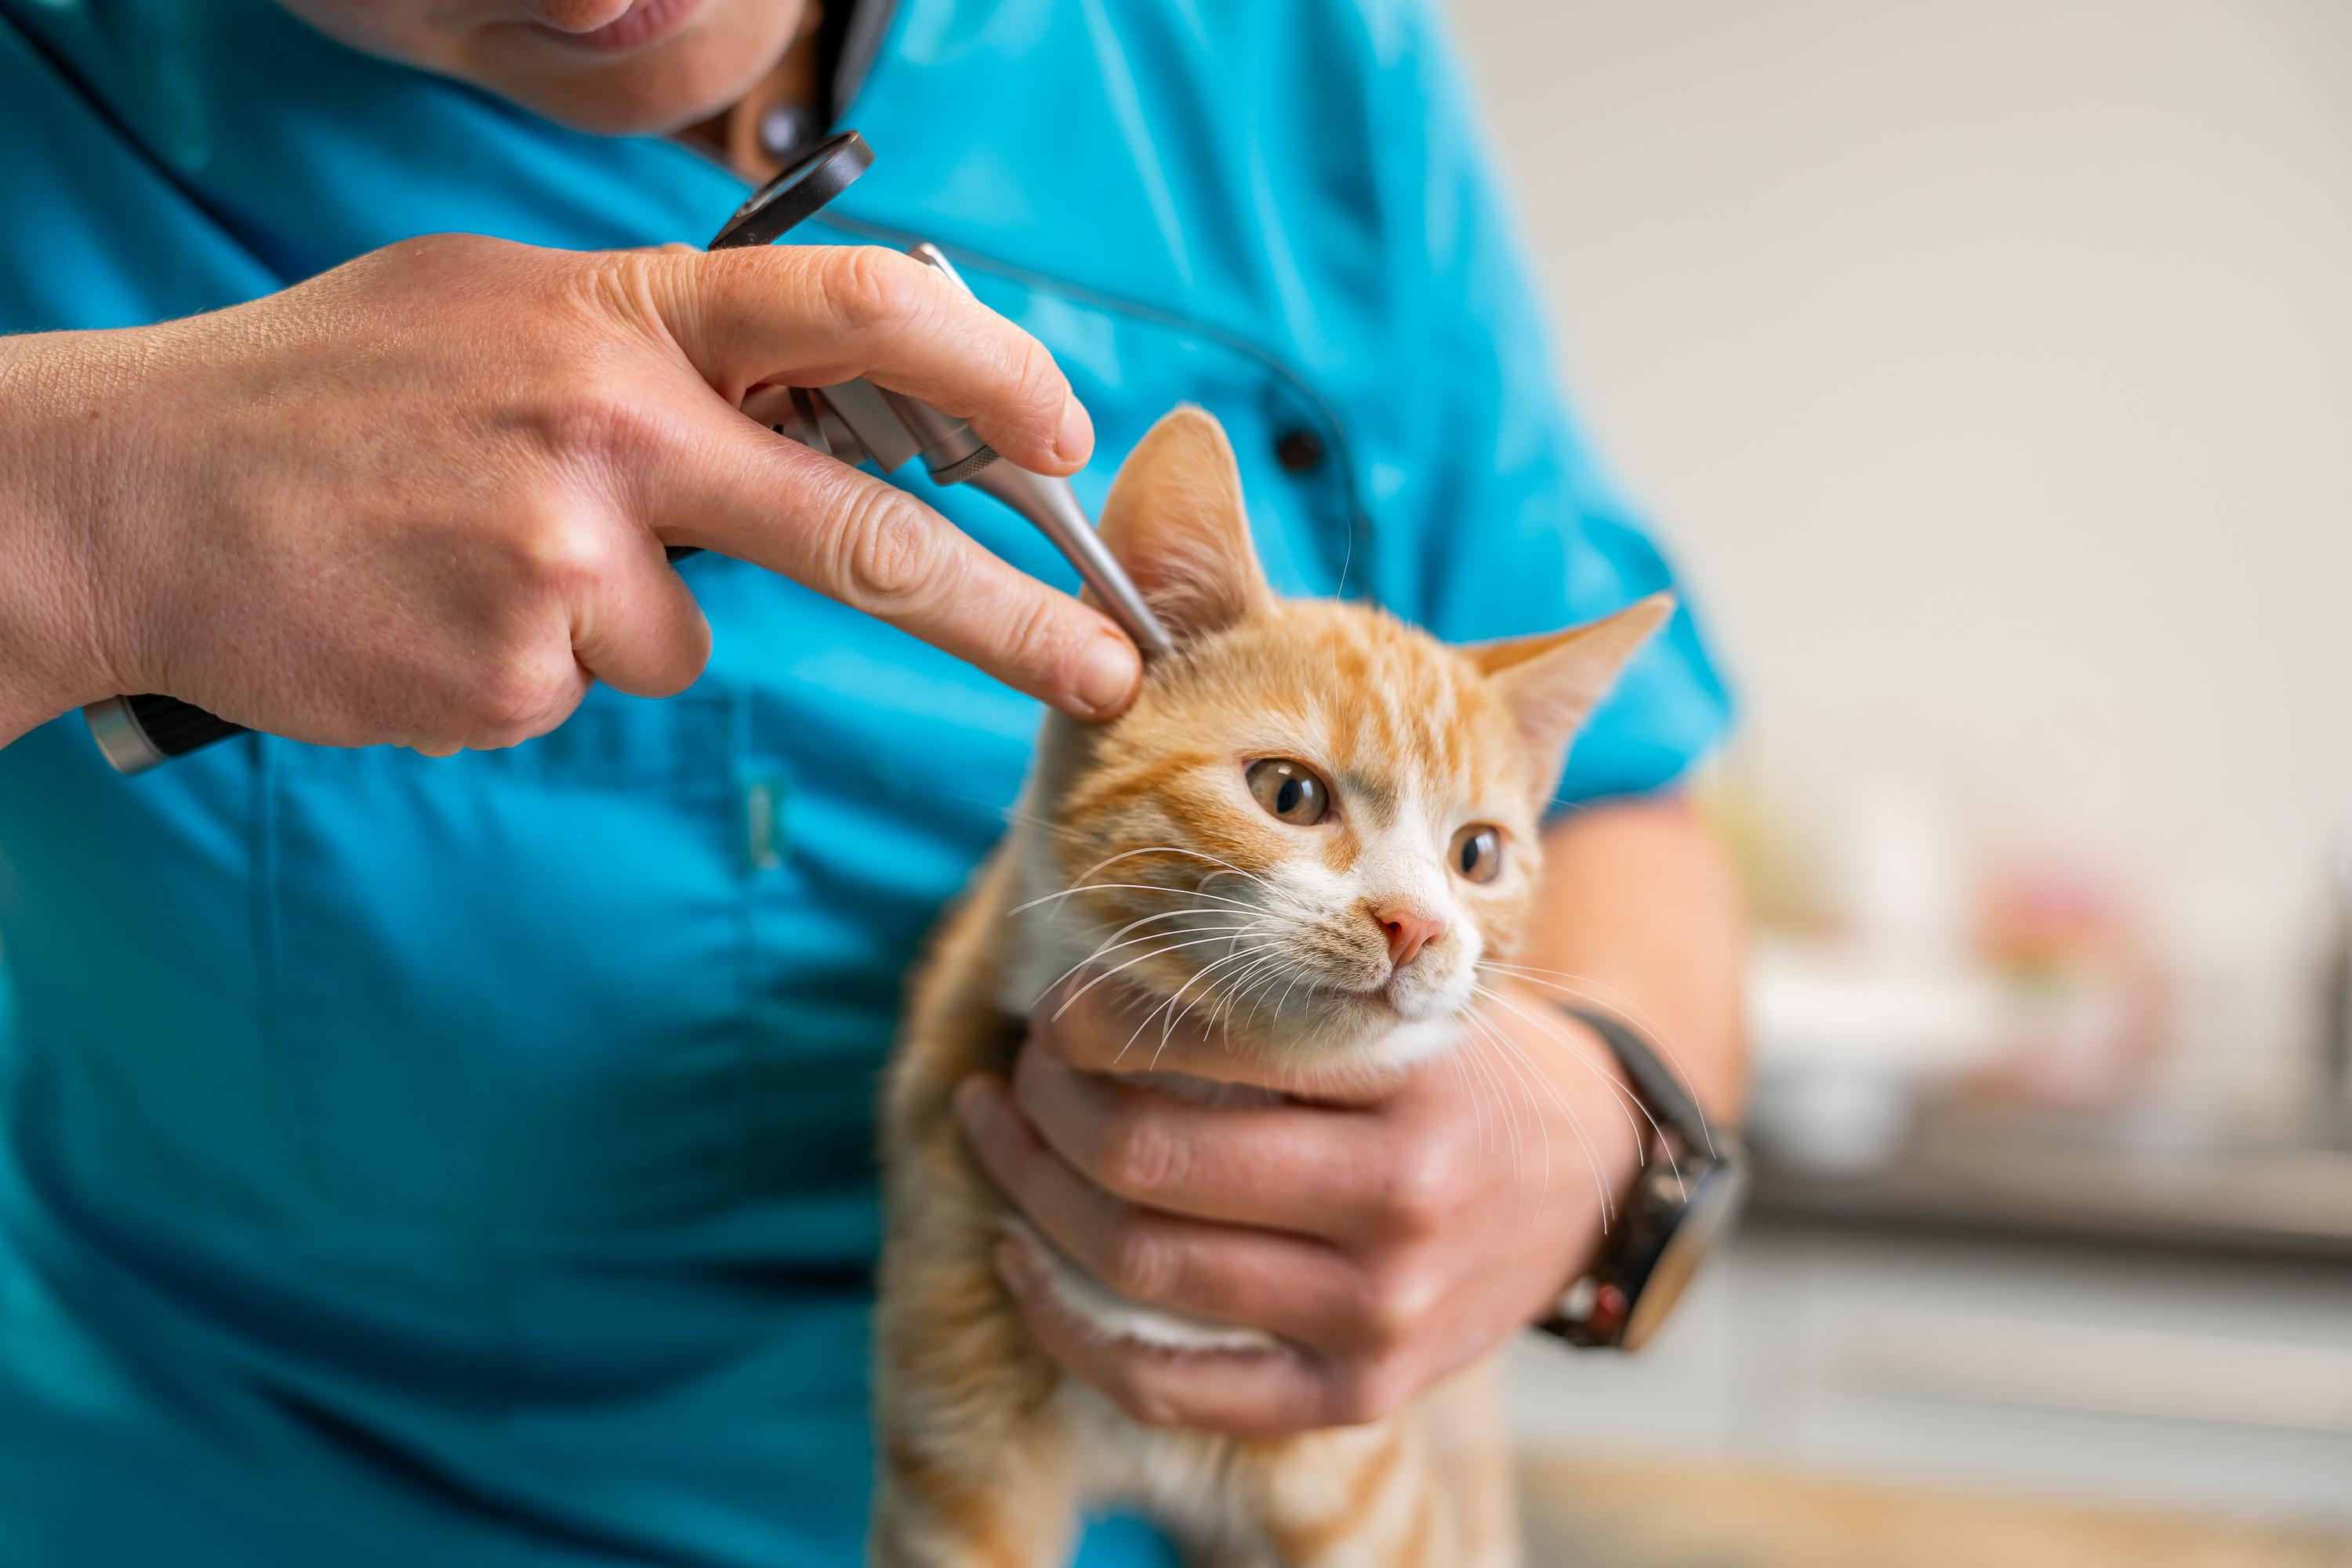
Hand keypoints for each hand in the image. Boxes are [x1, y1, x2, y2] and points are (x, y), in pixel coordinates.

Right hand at [0, 235, 1136, 748]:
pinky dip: (536, 662)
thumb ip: (660, 347)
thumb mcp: (502, 306)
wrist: (130, 494)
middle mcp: (609, 429)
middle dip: (1007, 615)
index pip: (852, 317)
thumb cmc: (330, 395)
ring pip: (688, 635)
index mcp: (617, 313)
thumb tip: (819, 398)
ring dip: (618, 614)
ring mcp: (562, 562)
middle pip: (861, 532)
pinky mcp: (514, 676)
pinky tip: (434, 609)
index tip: (1063, 436)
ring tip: (474, 555)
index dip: (984, 373)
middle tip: (1107, 669)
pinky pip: (592, 684)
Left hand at [954, 979, 1646, 1435]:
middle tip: (1018, 1068)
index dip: (1093, 1022)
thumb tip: (1100, 979)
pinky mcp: (1355, 1394)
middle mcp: (1398, 1202)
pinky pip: (1173, 1387)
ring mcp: (1377, 1315)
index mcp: (1412, 1077)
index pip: (1207, 1043)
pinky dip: (1069, 1329)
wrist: (1591, 1179)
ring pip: (1142, 1267)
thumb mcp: (1413, 996)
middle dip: (1048, 1105)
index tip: (1056, 1002)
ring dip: (1033, 1195)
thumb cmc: (1468, 1065)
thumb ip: (1293, 989)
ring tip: (1000, 1135)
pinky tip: (1022, 1259)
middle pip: (1150, 1159)